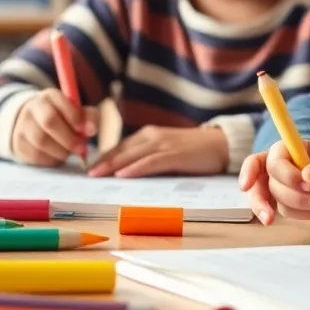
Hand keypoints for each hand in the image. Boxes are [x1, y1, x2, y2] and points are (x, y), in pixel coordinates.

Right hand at [11, 89, 98, 166]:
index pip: (61, 103)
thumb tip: (91, 130)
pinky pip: (35, 155)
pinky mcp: (18, 144)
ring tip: (69, 152)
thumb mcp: (78, 111)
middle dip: (69, 138)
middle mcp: (32, 108)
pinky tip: (57, 156)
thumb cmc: (64, 118)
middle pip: (49, 121)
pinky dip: (51, 159)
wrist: (34, 124)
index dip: (76, 118)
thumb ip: (89, 117)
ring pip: (41, 141)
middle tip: (81, 148)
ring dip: (61, 151)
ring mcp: (22, 126)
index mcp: (49, 96)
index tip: (88, 131)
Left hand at [87, 126, 228, 177]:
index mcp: (149, 134)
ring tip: (98, 175)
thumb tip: (126, 172)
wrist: (221, 144)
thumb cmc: (193, 150)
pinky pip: (151, 161)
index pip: (120, 146)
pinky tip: (124, 174)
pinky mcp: (175, 154)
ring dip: (114, 165)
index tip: (90, 169)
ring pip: (133, 154)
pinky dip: (136, 167)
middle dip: (103, 162)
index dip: (104, 157)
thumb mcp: (166, 150)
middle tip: (87, 174)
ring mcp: (164, 144)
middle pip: (122, 150)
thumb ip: (148, 157)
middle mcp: (153, 136)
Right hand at [237, 140, 309, 224]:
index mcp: (295, 148)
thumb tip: (307, 175)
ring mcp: (287, 187)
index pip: (268, 158)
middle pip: (263, 182)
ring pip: (274, 200)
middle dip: (285, 193)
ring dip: (298, 205)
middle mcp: (286, 166)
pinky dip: (302, 215)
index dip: (251, 170)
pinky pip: (285, 213)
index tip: (247, 185)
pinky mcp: (293, 204)